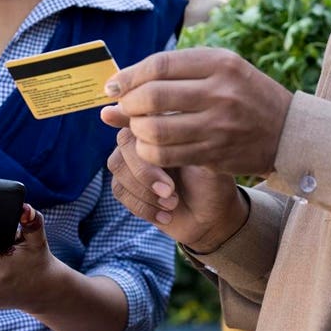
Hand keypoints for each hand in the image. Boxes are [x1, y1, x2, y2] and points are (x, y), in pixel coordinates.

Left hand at [100, 47, 292, 175]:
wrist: (289, 131)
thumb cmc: (246, 94)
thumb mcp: (223, 68)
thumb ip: (177, 71)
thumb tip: (119, 83)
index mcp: (220, 63)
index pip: (159, 65)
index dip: (129, 76)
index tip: (114, 85)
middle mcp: (220, 92)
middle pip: (153, 97)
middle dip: (128, 104)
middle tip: (123, 107)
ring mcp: (218, 126)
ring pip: (155, 131)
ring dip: (136, 130)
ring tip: (138, 126)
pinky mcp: (215, 154)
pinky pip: (167, 155)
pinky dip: (149, 151)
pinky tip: (150, 145)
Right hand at [106, 126, 247, 252]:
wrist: (210, 216)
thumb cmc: (212, 183)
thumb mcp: (207, 161)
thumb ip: (188, 143)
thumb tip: (170, 123)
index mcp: (166, 124)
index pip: (141, 114)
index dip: (127, 116)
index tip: (126, 127)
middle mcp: (144, 139)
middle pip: (125, 142)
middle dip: (145, 170)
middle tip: (171, 191)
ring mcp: (132, 161)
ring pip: (118, 166)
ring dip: (144, 190)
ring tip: (172, 204)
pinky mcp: (126, 185)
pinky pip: (119, 190)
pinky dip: (142, 205)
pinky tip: (165, 215)